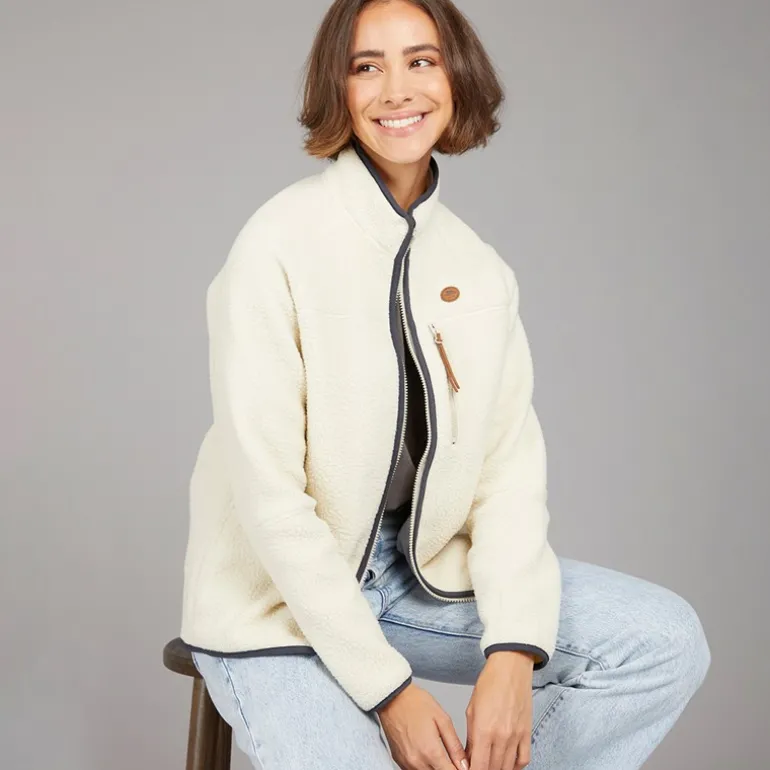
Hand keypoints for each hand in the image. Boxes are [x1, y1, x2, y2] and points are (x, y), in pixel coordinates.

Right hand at [378, 681, 468, 769]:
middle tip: (451, 758)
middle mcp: (416, 761)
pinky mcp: (398, 760)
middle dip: (447, 768)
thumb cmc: (416, 703)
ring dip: (435, 768)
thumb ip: (454, 746)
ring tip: (438, 753)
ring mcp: (405, 762)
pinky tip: (426, 754)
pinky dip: (423, 766)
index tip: (461, 764)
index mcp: (430, 751)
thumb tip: (464, 764)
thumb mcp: (443, 720)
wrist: (392, 697)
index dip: (459, 769)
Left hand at [465, 651, 534, 769]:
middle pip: (493, 769)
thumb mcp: (471, 710)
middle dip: (484, 769)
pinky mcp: (527, 733)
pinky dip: (515, 765)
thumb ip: (471, 737)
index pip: (478, 767)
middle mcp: (501, 736)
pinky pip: (524, 760)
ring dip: (498, 769)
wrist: (510, 669)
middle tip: (479, 765)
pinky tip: (507, 762)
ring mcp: (516, 736)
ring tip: (490, 764)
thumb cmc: (489, 684)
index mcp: (484, 730)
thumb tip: (469, 757)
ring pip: (508, 767)